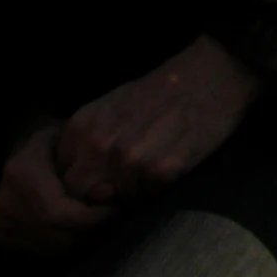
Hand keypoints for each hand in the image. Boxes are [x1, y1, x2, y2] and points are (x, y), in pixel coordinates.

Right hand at [0, 120, 112, 255]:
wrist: (27, 147)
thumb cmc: (61, 139)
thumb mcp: (78, 138)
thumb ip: (92, 164)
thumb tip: (107, 194)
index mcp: (20, 172)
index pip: (55, 212)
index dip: (89, 217)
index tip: (114, 209)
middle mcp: (5, 201)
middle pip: (55, 234)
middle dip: (90, 231)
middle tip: (114, 219)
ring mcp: (2, 221)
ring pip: (52, 247)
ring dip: (83, 240)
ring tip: (102, 222)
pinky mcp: (4, 236)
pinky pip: (44, 252)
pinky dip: (69, 245)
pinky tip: (82, 229)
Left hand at [53, 35, 264, 208]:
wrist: (212, 75)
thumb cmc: (162, 90)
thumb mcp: (111, 107)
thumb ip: (88, 141)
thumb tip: (77, 181)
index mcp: (83, 127)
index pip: (64, 176)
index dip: (83, 180)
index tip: (102, 176)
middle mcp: (99, 144)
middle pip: (81, 195)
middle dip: (101, 194)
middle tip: (123, 183)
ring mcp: (129, 159)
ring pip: (117, 201)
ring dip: (133, 193)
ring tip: (152, 169)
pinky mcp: (161, 170)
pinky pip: (148, 198)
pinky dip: (158, 189)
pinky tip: (170, 166)